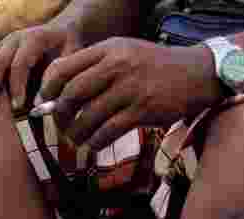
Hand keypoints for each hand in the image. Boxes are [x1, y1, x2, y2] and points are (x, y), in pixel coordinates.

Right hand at [0, 23, 82, 112]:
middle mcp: (15, 38)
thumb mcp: (70, 63)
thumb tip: (40, 104)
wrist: (61, 34)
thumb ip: (57, 81)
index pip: (20, 63)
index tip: (18, 107)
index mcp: (35, 39)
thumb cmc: (67, 52)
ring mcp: (2, 43)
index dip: (17, 85)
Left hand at [36, 38, 222, 149]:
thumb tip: (59, 94)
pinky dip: (95, 143)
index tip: (46, 103)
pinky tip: (95, 144)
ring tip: (77, 139)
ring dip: (76, 134)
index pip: (63, 68)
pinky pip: (107, 132)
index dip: (48, 90)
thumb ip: (94, 67)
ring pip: (88, 117)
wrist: (197, 74)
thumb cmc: (153, 67)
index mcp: (108, 49)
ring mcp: (131, 88)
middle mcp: (117, 65)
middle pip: (71, 94)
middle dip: (60, 115)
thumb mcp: (124, 53)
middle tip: (61, 125)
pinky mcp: (143, 110)